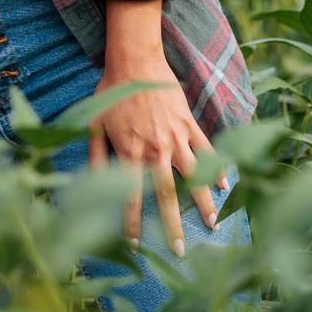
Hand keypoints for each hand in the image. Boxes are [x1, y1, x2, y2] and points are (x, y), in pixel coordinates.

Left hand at [87, 55, 224, 256]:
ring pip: (193, 176)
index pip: (131, 197)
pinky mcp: (189, 123)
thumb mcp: (94, 124)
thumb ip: (95, 156)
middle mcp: (155, 149)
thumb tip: (88, 185)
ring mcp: (175, 137)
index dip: (133, 223)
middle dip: (173, 226)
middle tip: (181, 251)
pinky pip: (206, 149)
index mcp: (130, 152)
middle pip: (166, 195)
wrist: (134, 60)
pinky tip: (224, 186)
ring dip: (203, 203)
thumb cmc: (110, 91)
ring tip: (213, 224)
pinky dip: (216, 167)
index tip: (137, 246)